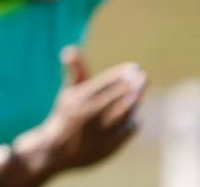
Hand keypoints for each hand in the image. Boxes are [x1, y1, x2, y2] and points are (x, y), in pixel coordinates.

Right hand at [20, 47, 146, 174]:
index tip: (134, 67)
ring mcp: (98, 133)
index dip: (121, 74)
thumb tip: (71, 49)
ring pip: (124, 114)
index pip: (104, 83)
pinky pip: (126, 130)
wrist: (55, 150)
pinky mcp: (107, 147)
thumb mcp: (68, 93)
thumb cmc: (65, 116)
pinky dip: (133, 121)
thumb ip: (75, 73)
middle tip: (143, 76)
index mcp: (76, 100)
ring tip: (139, 93)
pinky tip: (135, 113)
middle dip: (133, 86)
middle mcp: (87, 116)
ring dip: (134, 102)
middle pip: (117, 97)